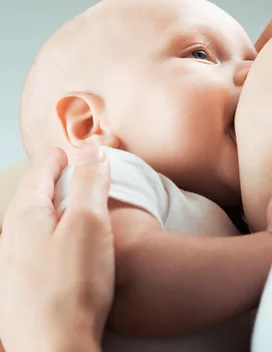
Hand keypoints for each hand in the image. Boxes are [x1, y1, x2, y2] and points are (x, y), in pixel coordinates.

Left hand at [0, 146, 114, 351]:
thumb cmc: (74, 286)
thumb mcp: (90, 222)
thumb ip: (90, 181)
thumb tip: (92, 150)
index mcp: (25, 216)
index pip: (39, 173)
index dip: (57, 159)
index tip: (67, 153)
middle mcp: (10, 238)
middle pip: (30, 197)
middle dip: (49, 181)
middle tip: (67, 173)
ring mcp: (10, 267)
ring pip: (27, 224)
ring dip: (47, 210)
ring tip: (65, 208)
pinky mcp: (17, 291)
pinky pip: (29, 249)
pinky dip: (45, 236)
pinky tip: (56, 249)